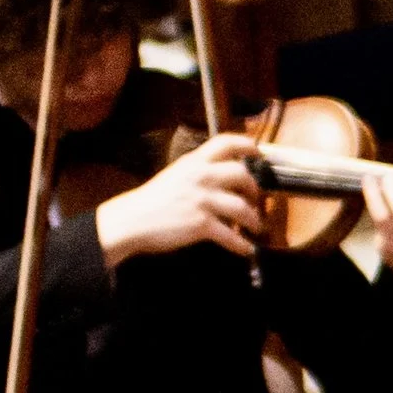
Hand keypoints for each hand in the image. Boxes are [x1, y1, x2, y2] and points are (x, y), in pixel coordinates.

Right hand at [94, 131, 266, 264]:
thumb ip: (199, 171)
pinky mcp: (201, 224)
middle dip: (255, 190)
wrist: (133, 220)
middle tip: (257, 200)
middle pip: (242, 174)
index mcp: (194, 161)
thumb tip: (224, 176)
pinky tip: (247, 249)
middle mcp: (200, 176)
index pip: (225, 142)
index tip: (259, 154)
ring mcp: (202, 200)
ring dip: (255, 220)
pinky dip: (243, 245)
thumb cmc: (154, 200)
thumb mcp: (176, 174)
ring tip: (256, 227)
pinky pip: (232, 236)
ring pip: (243, 208)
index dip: (248, 146)